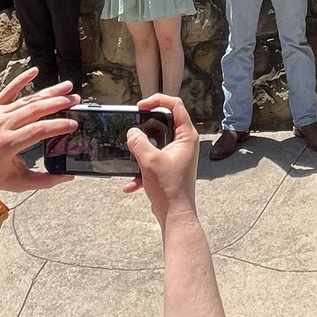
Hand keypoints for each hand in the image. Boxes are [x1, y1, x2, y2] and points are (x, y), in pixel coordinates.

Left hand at [0, 67, 80, 191]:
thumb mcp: (17, 182)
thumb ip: (44, 180)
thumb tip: (67, 177)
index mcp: (8, 144)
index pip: (38, 130)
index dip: (57, 126)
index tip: (74, 124)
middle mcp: (3, 125)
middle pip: (35, 110)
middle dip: (58, 103)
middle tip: (75, 100)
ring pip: (27, 99)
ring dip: (49, 92)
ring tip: (67, 86)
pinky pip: (9, 90)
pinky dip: (21, 79)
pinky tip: (35, 70)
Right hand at [123, 94, 198, 225]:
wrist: (175, 215)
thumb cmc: (169, 188)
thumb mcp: (150, 161)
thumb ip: (139, 143)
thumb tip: (132, 132)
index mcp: (186, 136)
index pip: (176, 105)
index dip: (158, 100)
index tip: (141, 106)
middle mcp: (184, 143)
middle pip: (165, 122)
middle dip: (146, 124)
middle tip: (133, 124)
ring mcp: (177, 155)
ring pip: (156, 142)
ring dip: (142, 149)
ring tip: (130, 153)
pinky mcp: (170, 167)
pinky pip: (153, 161)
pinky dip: (141, 170)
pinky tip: (130, 184)